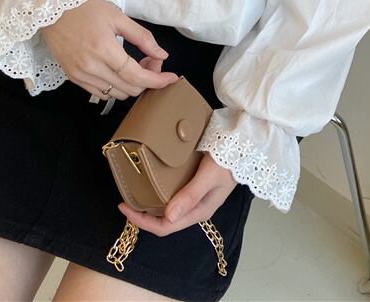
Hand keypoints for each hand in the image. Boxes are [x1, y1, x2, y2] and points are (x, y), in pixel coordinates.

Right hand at [41, 0, 178, 99]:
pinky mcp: (73, 78)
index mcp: (104, 49)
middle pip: (128, 88)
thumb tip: (162, 55)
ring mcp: (80, 75)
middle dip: (147, 79)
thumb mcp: (118, 17)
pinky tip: (119, 71)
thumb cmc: (86, 9)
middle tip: (150, 60)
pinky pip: (100, 93)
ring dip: (132, 84)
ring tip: (135, 64)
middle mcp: (91, 67)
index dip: (157, 81)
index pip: (136, 76)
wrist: (52, 9)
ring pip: (116, 94)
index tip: (172, 78)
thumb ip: (142, 37)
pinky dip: (115, 87)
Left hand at [117, 153, 237, 235]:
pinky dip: (159, 191)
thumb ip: (190, 195)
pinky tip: (152, 181)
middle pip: (164, 220)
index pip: (165, 227)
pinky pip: (173, 194)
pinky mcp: (196, 184)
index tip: (124, 206)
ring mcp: (196, 196)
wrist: (246, 144)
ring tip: (135, 191)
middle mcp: (196, 207)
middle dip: (143, 214)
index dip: (142, 221)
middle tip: (125, 199)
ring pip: (168, 208)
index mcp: (199, 211)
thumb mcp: (209, 176)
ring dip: (150, 204)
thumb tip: (167, 217)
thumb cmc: (228, 160)